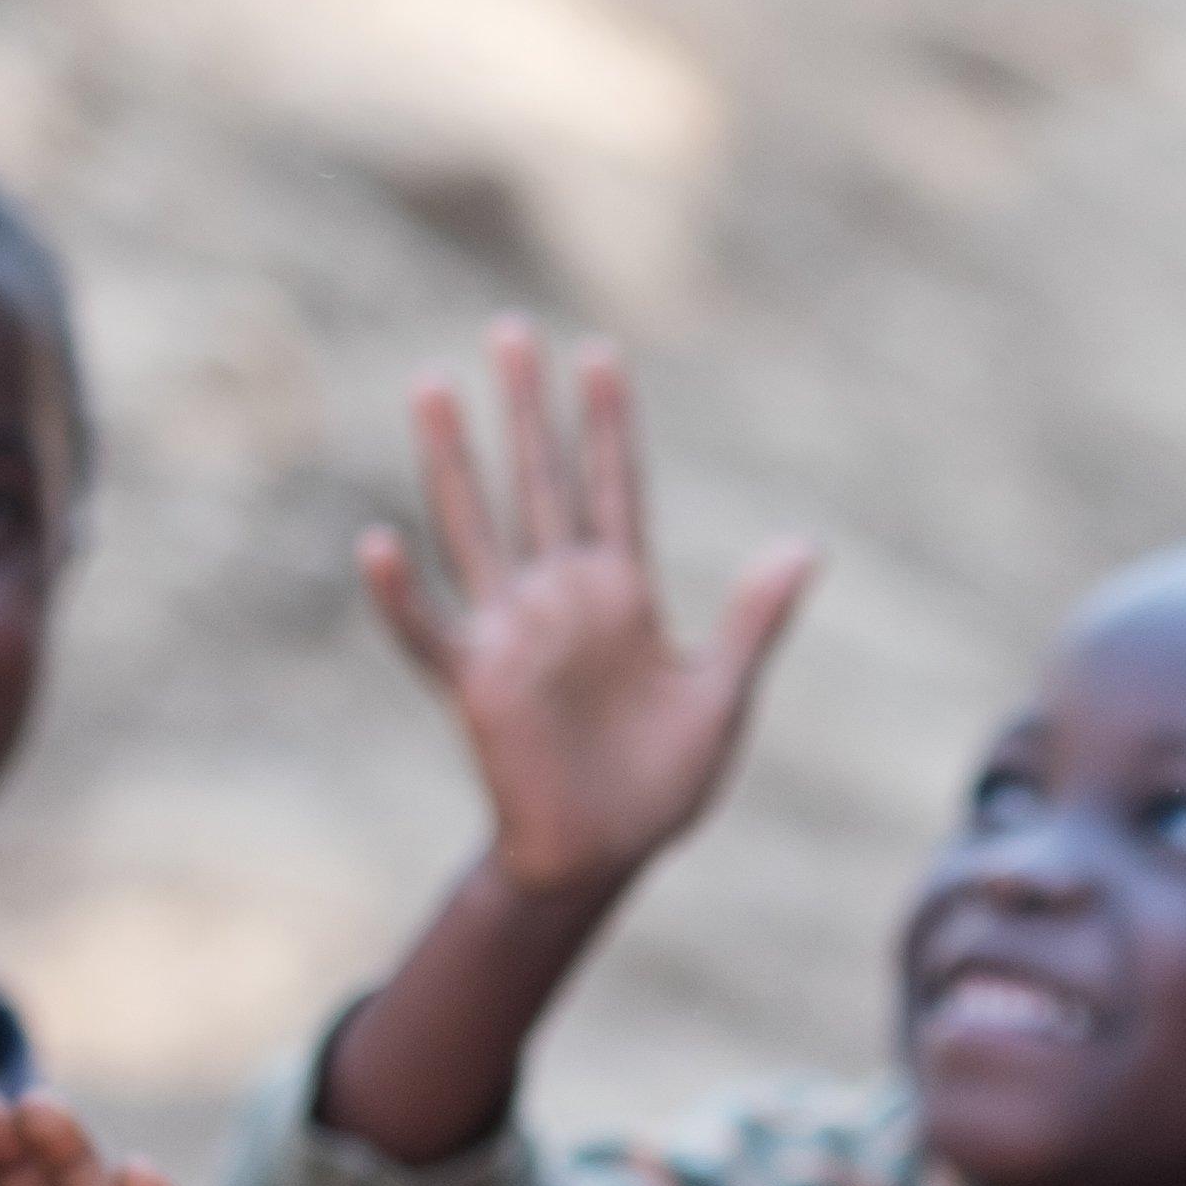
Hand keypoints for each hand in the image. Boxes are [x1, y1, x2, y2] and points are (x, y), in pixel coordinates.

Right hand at [353, 322, 819, 907]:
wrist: (605, 855)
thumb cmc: (661, 781)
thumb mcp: (722, 696)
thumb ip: (755, 619)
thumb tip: (807, 544)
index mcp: (623, 594)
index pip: (614, 488)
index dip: (606, 424)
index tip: (598, 353)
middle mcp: (561, 598)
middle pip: (541, 484)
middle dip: (527, 411)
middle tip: (510, 329)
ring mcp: (512, 634)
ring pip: (477, 529)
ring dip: (455, 462)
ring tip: (433, 387)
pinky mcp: (475, 684)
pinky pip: (427, 631)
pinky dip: (400, 595)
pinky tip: (377, 544)